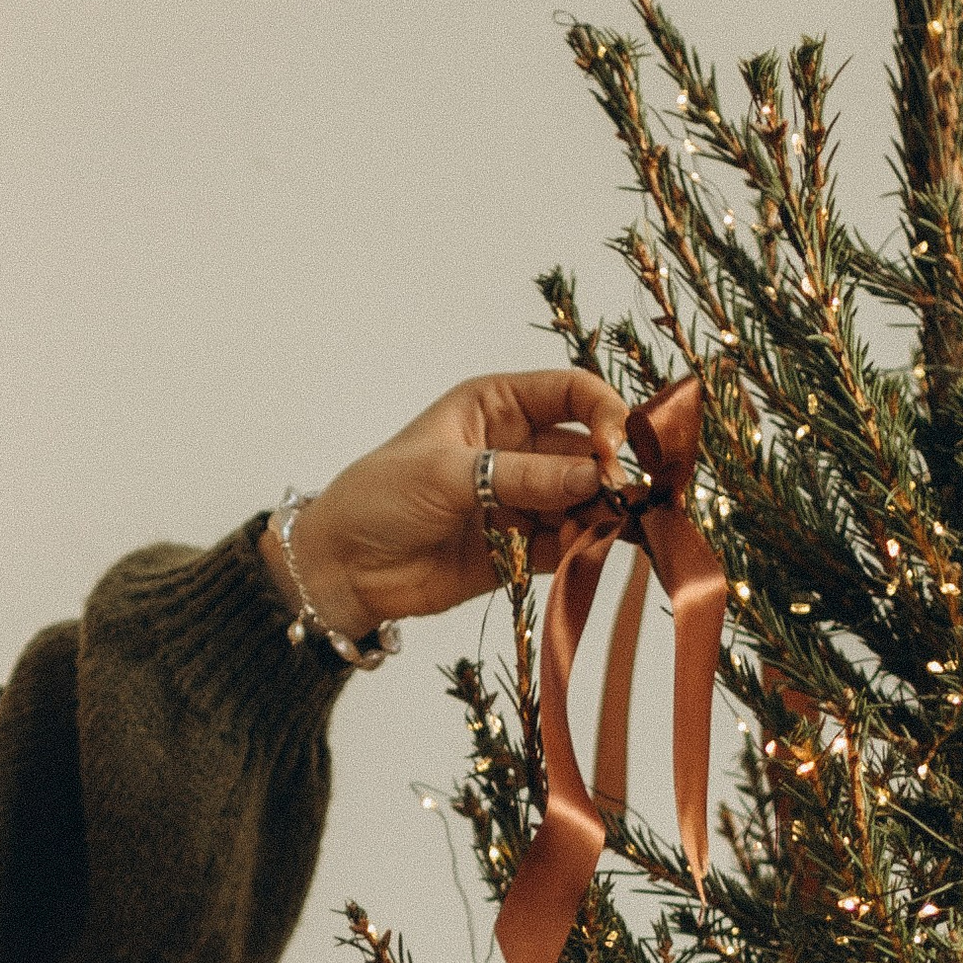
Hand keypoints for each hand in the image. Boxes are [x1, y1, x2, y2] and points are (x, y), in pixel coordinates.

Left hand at [276, 368, 639, 642]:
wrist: (341, 569)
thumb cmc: (379, 499)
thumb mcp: (448, 475)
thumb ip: (523, 477)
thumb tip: (594, 477)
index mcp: (496, 406)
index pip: (571, 393)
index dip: (602, 413)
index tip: (614, 447)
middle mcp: (517, 447)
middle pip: (586, 449)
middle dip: (608, 470)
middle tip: (621, 495)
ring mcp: (520, 499)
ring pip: (582, 499)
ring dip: (600, 512)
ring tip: (609, 528)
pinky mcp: (519, 548)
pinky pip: (566, 543)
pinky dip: (583, 547)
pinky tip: (590, 550)